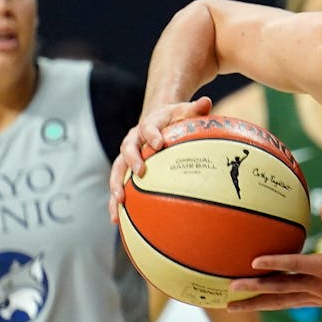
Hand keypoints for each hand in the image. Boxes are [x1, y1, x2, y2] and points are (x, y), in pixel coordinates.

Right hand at [106, 96, 212, 222]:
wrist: (155, 121)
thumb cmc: (175, 119)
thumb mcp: (185, 111)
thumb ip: (195, 109)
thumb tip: (207, 102)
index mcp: (148, 124)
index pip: (148, 127)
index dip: (152, 135)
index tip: (159, 144)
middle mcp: (133, 139)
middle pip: (127, 148)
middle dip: (132, 160)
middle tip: (140, 172)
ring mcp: (127, 156)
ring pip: (117, 170)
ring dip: (116, 186)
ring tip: (119, 203)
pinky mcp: (124, 170)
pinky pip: (118, 185)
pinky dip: (115, 201)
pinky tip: (116, 220)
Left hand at [228, 204, 321, 312]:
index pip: (296, 265)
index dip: (276, 263)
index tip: (255, 261)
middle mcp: (317, 286)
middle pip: (280, 289)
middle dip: (255, 289)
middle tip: (230, 288)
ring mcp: (315, 297)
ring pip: (280, 302)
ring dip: (255, 304)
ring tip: (232, 306)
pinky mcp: (316, 302)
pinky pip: (288, 303)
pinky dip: (270, 304)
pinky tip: (257, 303)